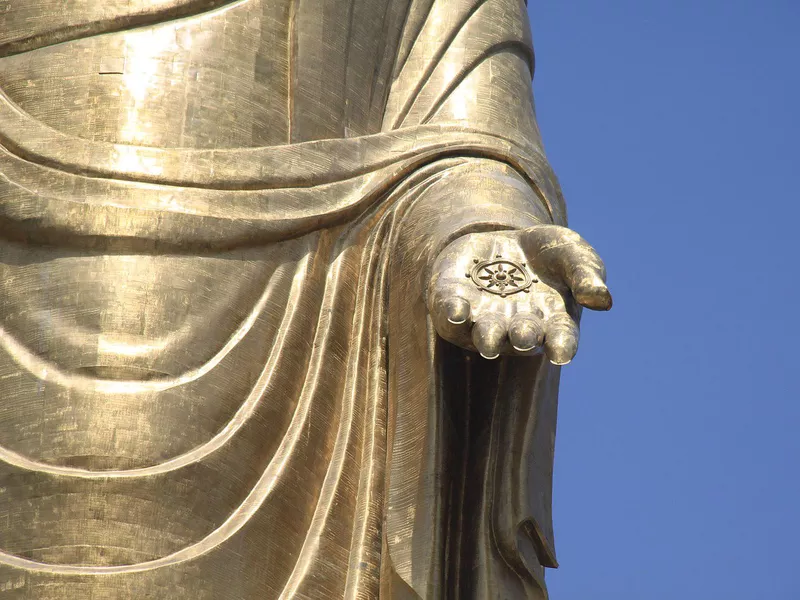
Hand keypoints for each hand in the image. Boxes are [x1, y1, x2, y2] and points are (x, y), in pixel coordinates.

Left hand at [428, 225, 611, 363]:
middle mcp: (516, 327)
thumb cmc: (545, 254)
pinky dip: (453, 315)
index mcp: (551, 321)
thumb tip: (602, 300)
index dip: (561, 346)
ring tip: (489, 340)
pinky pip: (450, 316)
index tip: (562, 353)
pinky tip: (457, 311)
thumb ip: (586, 274)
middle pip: (520, 338)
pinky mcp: (452, 304)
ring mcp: (483, 319)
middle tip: (523, 337)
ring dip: (487, 336)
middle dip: (521, 337)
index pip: (559, 338)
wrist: (500, 237)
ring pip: (484, 334)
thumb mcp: (571, 253)